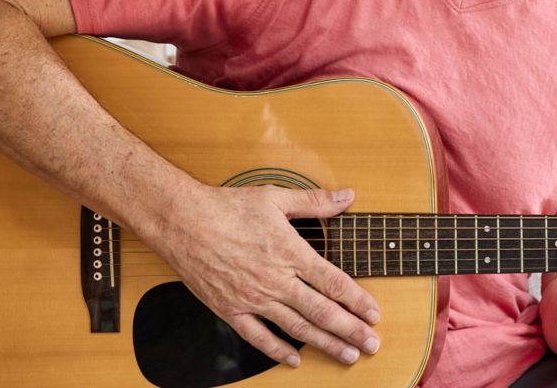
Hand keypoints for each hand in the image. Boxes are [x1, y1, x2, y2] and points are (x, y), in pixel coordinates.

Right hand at [150, 182, 380, 366]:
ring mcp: (252, 298)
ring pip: (296, 328)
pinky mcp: (230, 309)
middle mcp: (275, 279)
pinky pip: (258, 337)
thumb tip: (346, 196)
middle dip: (351, 330)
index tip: (375, 314)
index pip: (333, 282)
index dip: (358, 301)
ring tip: (347, 355)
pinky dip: (278, 351)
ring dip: (325, 344)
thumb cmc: (227, 207)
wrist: (182, 221)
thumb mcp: (275, 198)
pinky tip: (295, 360)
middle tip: (371, 345)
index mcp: (290, 252)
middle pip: (321, 311)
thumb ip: (314, 202)